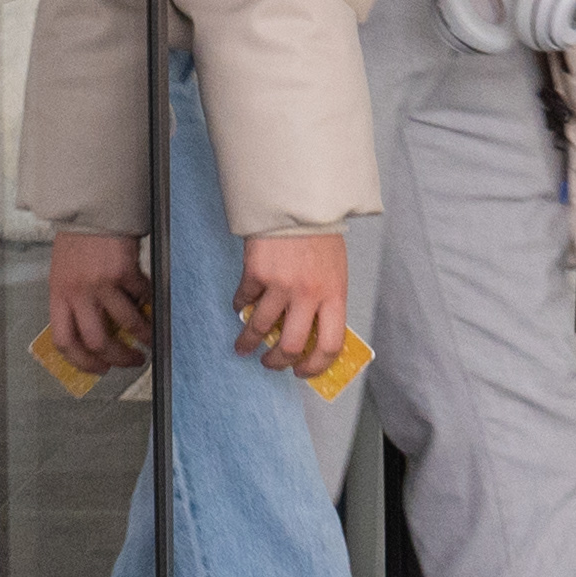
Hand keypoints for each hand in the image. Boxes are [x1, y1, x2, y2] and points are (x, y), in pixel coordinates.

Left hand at [43, 230, 152, 376]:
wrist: (90, 211)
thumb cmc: (77, 242)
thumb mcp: (65, 276)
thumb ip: (75, 303)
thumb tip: (96, 334)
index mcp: (59, 295)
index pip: (65, 341)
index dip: (82, 362)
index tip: (98, 369)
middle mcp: (78, 292)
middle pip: (97, 341)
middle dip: (118, 358)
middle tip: (131, 360)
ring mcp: (100, 282)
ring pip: (125, 324)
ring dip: (142, 336)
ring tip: (149, 338)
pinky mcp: (123, 271)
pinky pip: (142, 297)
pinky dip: (149, 303)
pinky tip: (151, 304)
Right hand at [233, 227, 357, 376]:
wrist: (300, 203)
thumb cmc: (321, 237)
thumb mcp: (335, 273)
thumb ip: (325, 303)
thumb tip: (308, 334)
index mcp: (334, 296)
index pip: (330, 346)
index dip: (315, 366)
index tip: (302, 372)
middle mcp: (308, 295)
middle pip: (292, 345)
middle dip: (277, 362)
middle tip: (270, 363)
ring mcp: (281, 285)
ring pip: (261, 328)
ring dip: (249, 341)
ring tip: (243, 346)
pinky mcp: (256, 273)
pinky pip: (244, 300)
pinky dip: (240, 307)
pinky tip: (240, 306)